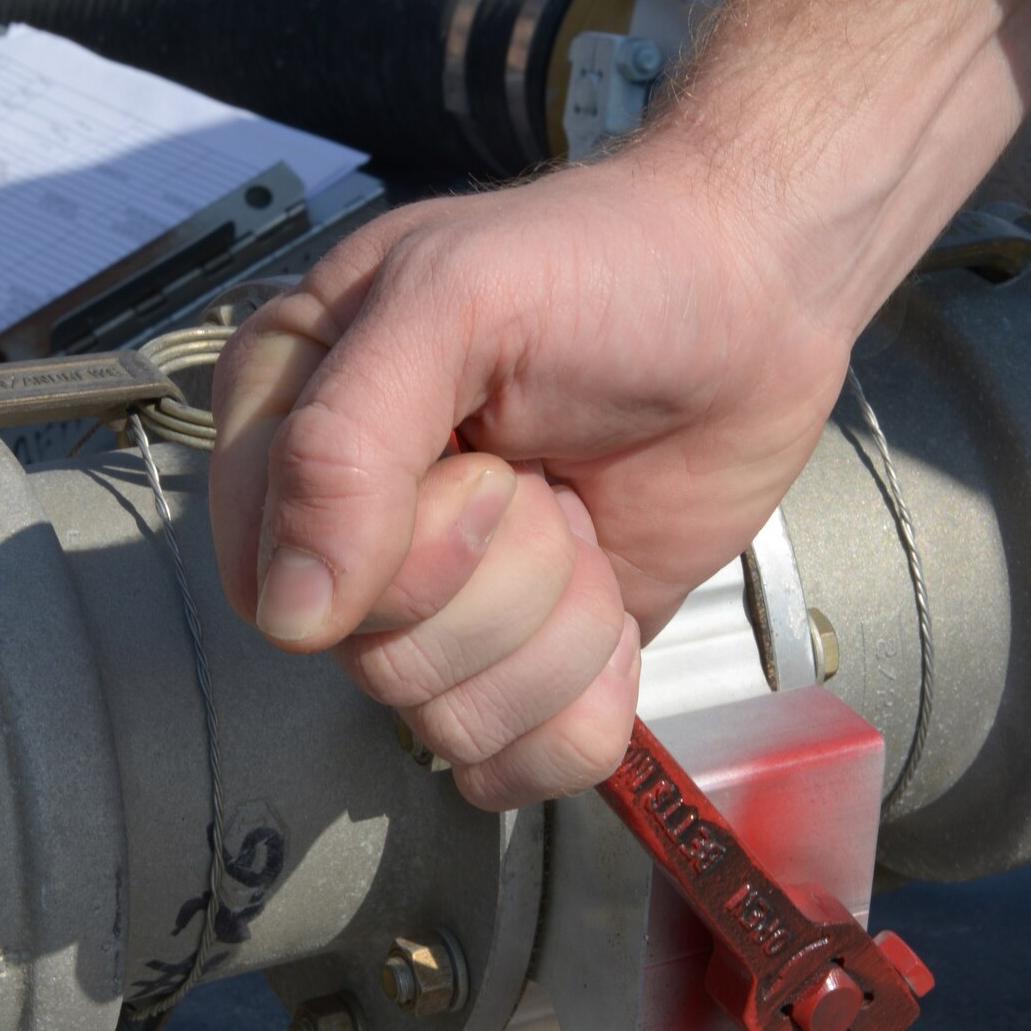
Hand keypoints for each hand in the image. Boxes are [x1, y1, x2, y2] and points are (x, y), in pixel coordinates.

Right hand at [208, 151, 850, 809]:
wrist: (757, 296)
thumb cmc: (610, 265)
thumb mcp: (456, 303)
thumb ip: (346, 446)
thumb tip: (291, 614)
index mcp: (288, 423)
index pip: (273, 582)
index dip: (397, 554)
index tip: (488, 464)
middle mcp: (346, 528)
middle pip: (373, 661)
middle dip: (501, 581)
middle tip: (544, 477)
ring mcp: (439, 604)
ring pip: (450, 721)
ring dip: (557, 631)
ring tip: (582, 520)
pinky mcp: (524, 662)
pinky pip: (513, 765)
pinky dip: (586, 701)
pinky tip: (610, 600)